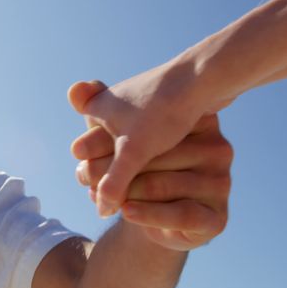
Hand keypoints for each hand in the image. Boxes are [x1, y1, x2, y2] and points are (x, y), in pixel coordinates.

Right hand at [68, 60, 217, 216]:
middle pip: (101, 144)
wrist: (204, 77)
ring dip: (130, 160)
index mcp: (99, 108)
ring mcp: (138, 100)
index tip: (98, 194)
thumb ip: (114, 183)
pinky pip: (149, 131)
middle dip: (107, 168)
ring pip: (126, 138)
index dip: (89, 171)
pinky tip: (165, 165)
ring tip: (140, 185)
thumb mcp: (134, 153)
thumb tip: (100, 210)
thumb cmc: (163, 112)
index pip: (83, 148)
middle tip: (113, 196)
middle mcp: (114, 101)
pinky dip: (151, 149)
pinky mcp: (162, 102)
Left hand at [75, 114, 231, 250]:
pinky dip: (148, 214)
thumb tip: (73, 89)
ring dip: (124, 195)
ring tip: (97, 199)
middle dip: (110, 172)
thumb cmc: (143, 167)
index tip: (78, 150)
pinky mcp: (217, 217)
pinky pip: (179, 213)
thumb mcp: (120, 135)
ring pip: (160, 186)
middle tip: (81, 178)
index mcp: (202, 123)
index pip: (149, 130)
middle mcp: (218, 150)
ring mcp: (221, 182)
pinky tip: (125, 212)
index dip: (107, 141)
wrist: (164, 218)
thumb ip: (100, 109)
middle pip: (155, 159)